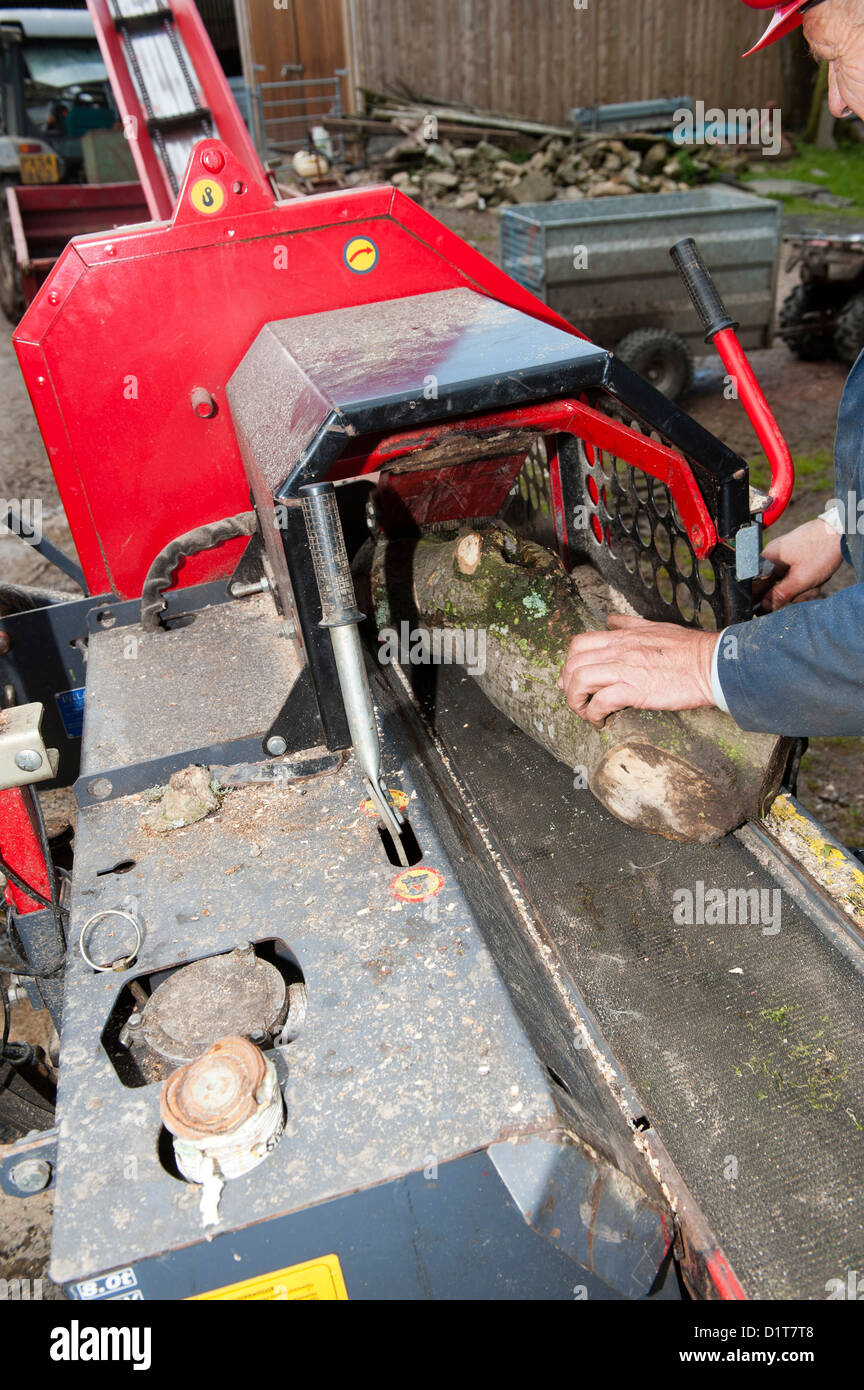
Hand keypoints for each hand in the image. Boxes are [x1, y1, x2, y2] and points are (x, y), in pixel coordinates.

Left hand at [557, 614, 719, 726]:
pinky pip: (601, 701)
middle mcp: (619, 650)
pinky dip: (593, 714)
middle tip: (576, 698)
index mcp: (623, 636)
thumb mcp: (655, 626)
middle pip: (573, 663)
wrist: (712, 664)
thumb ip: (630, 624)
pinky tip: (600, 720)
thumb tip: (612, 619)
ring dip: (575, 701)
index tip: (572, 678)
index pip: (579, 643)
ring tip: (585, 712)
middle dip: (567, 684)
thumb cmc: (689, 648)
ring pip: (580, 680)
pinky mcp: (635, 690)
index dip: (569, 663)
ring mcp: (625, 669)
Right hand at [758, 518, 844, 611]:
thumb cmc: (820, 550)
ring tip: (816, 582)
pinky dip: (806, 580)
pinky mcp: (795, 557)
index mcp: (767, 558)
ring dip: (802, 588)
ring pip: (787, 583)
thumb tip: (765, 606)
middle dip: (792, 592)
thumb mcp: (800, 579)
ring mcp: (784, 557)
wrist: (840, 531)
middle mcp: (773, 557)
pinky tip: (817, 578)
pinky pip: (795, 576)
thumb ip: (780, 594)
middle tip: (806, 590)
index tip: (774, 606)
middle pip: (773, 586)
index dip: (764, 598)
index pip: (755, 585)